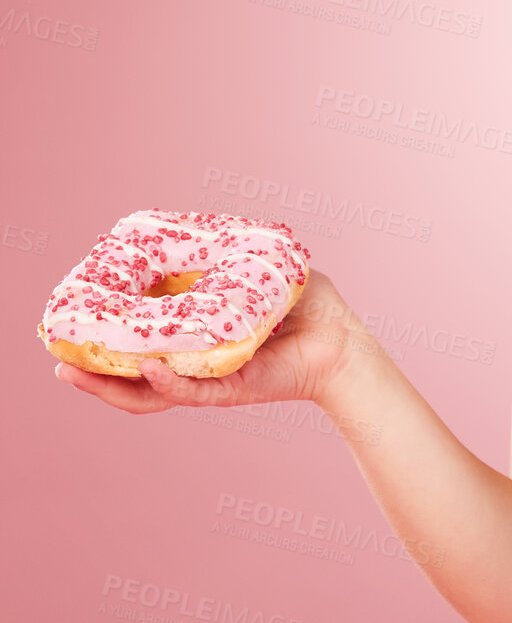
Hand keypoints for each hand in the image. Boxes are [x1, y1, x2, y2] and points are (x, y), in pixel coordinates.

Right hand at [51, 269, 371, 415]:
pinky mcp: (231, 389)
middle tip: (58, 357)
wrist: (343, 337)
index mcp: (196, 336)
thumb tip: (187, 231)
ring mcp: (209, 379)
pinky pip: (191, 391)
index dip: (107, 333)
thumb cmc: (307, 304)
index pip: (142, 339)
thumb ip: (224, 252)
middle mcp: (195, 362)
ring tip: (74, 373)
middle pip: (132, 374)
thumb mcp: (259, 268)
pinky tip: (148, 369)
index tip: (75, 315)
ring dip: (110, 385)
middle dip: (91, 371)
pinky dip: (167, 382)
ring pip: (149, 392)